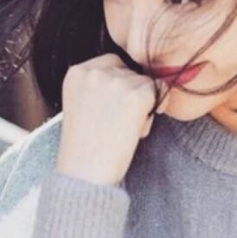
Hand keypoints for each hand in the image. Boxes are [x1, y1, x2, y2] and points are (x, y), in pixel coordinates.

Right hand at [56, 53, 169, 186]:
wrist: (85, 174)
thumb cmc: (85, 145)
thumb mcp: (81, 103)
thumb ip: (99, 83)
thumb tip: (137, 73)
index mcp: (77, 72)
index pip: (113, 62)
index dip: (119, 84)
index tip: (111, 107)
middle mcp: (95, 71)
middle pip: (131, 72)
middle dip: (130, 94)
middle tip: (116, 122)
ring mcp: (117, 82)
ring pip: (146, 82)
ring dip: (142, 104)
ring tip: (123, 128)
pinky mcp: (137, 95)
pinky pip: (159, 92)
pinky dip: (155, 109)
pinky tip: (137, 129)